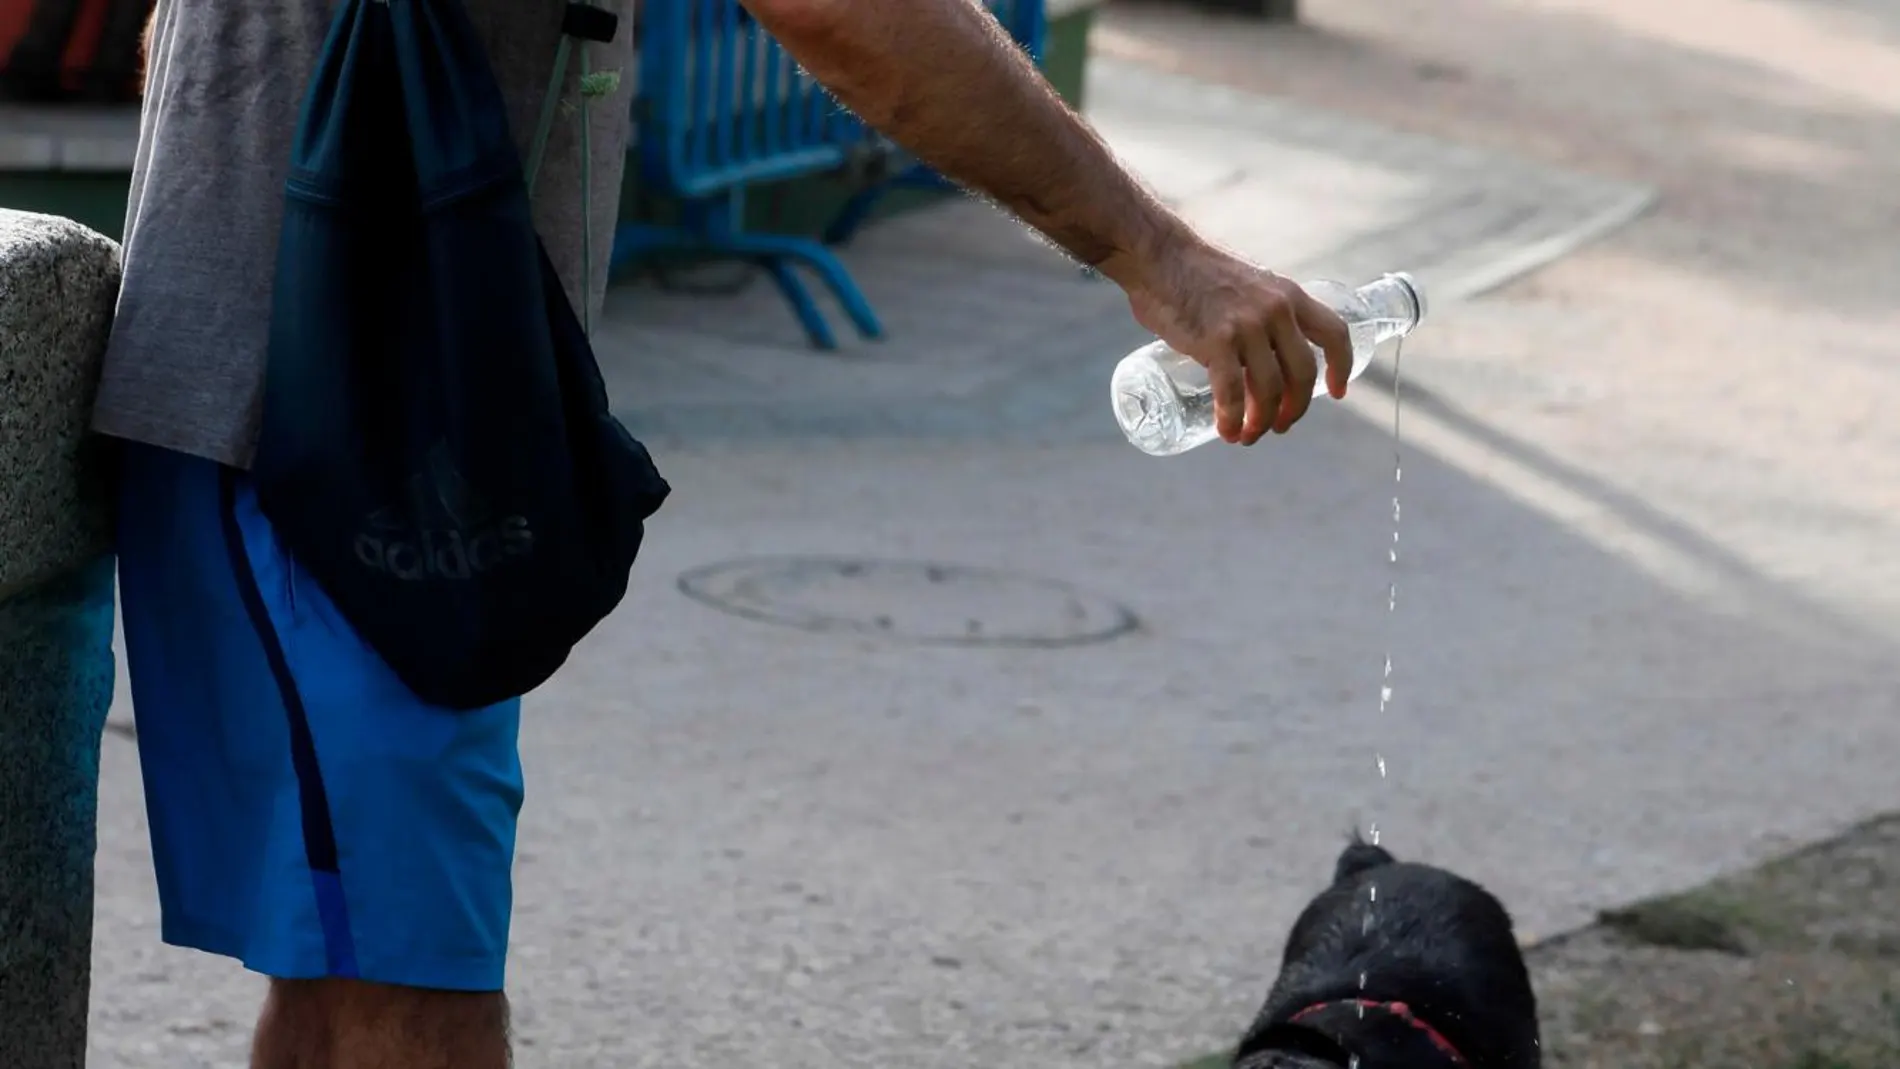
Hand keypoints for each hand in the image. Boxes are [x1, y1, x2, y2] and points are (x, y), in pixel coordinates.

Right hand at [1119, 234, 1353, 445]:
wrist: (1156, 251)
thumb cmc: (1190, 269)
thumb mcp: (1244, 284)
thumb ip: (1256, 312)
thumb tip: (1251, 349)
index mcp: (1288, 295)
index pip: (1334, 333)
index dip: (1341, 366)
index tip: (1338, 392)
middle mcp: (1275, 310)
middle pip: (1302, 373)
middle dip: (1294, 409)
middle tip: (1278, 426)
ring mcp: (1247, 325)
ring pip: (1270, 389)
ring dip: (1261, 422)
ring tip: (1247, 436)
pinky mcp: (1216, 340)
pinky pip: (1232, 393)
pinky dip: (1232, 419)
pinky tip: (1228, 432)